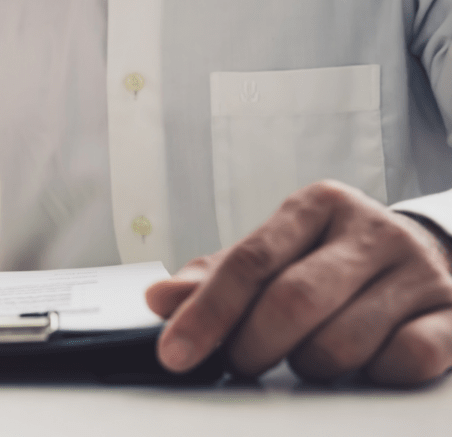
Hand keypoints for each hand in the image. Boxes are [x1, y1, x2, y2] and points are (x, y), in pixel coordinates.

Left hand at [146, 180, 451, 384]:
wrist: (427, 255)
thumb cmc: (330, 260)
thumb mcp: (272, 257)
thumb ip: (215, 280)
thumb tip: (158, 299)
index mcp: (315, 206)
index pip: (250, 261)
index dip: (206, 313)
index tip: (175, 353)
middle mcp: (369, 230)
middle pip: (294, 300)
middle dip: (254, 345)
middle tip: (243, 362)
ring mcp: (418, 270)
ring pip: (343, 341)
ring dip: (308, 366)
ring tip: (304, 357)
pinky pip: (404, 361)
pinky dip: (370, 375)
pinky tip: (361, 362)